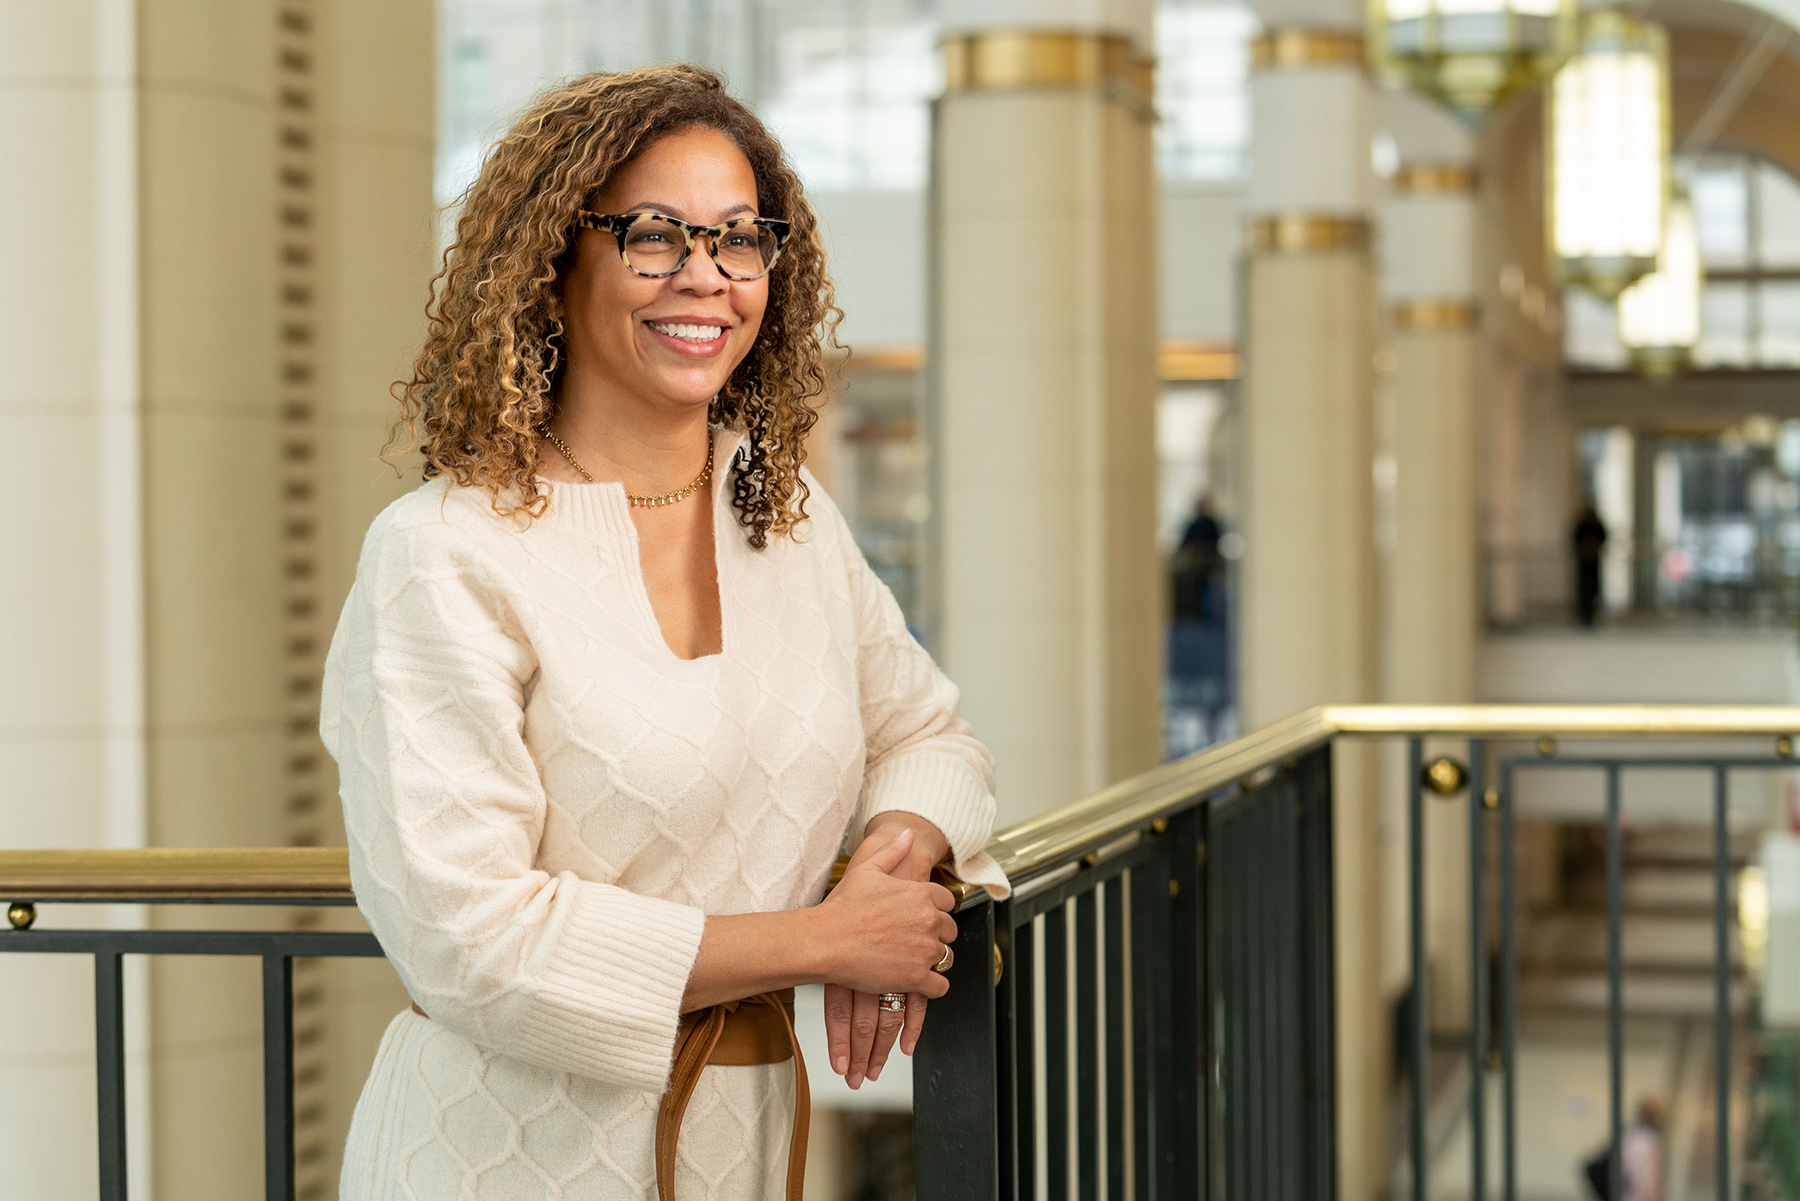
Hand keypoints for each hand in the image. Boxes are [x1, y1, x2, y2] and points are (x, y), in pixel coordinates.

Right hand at [824, 816, 949, 1087]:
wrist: (825, 942)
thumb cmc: (841, 909)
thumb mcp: (866, 870)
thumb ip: (893, 851)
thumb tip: (907, 836)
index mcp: (920, 893)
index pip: (947, 901)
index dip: (935, 910)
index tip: (923, 918)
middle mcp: (928, 920)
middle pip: (950, 930)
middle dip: (935, 936)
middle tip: (913, 941)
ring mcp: (924, 950)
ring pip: (946, 957)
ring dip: (932, 960)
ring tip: (910, 961)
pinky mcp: (916, 977)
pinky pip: (940, 986)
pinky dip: (932, 986)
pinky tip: (916, 982)